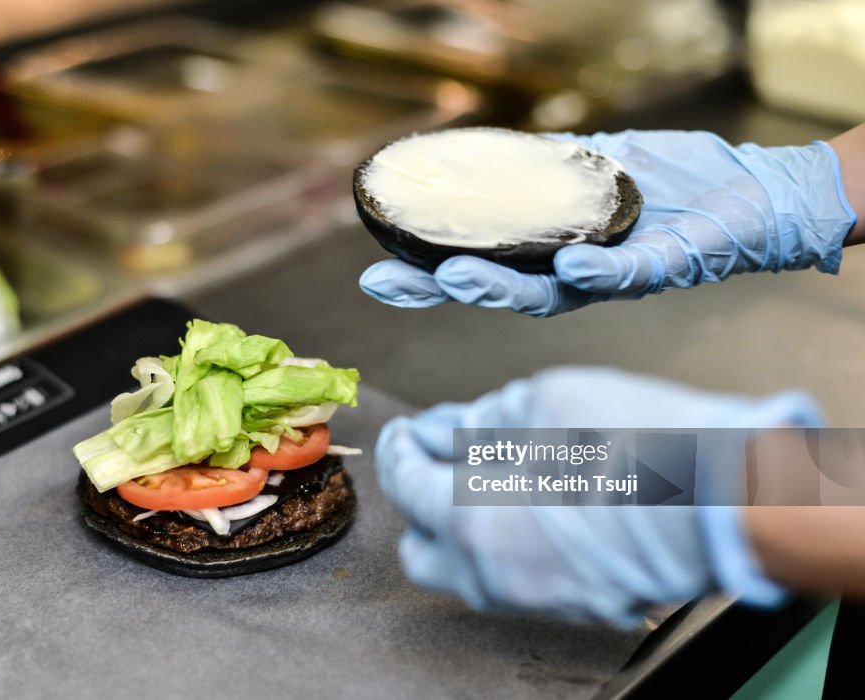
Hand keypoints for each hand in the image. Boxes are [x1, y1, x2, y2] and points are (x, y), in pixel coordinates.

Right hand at [360, 130, 856, 315]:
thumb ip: (547, 167)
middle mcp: (571, 277)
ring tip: (458, 279)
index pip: (480, 269)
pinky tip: (569, 265)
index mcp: (549, 254)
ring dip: (502, 289)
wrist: (748, 191)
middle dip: (440, 291)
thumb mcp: (593, 164)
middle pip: (497, 292)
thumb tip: (489, 157)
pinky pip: (625, 278)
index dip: (428, 277)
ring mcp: (612, 277)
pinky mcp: (661, 268)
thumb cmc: (669, 182)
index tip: (378, 274)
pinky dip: (597, 275)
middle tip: (391, 282)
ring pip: (548, 297)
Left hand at [376, 367, 821, 624]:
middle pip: (419, 549)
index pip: (404, 483)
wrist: (728, 496)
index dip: (398, 448)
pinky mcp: (577, 605)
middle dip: (420, 502)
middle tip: (441, 460)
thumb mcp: (544, 400)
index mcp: (470, 519)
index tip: (406, 430)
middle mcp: (492, 573)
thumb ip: (477, 420)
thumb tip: (442, 429)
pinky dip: (511, 545)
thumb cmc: (639, 441)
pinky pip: (519, 579)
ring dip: (466, 526)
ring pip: (469, 570)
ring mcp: (535, 598)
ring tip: (497, 475)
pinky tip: (540, 505)